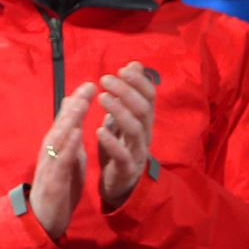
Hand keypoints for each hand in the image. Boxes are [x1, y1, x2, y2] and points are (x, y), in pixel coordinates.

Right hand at [29, 82, 92, 239]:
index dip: (77, 102)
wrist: (45, 219)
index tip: (90, 84)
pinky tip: (76, 134)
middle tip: (88, 86)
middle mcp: (50, 152)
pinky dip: (67, 146)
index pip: (66, 121)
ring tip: (81, 104)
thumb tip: (75, 119)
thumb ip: (71, 140)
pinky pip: (60, 160)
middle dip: (74, 105)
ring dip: (69, 120)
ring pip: (57, 138)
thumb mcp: (68, 160)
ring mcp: (49, 165)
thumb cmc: (58, 188)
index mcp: (56, 147)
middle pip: (61, 124)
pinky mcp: (53, 180)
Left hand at [96, 62, 155, 208]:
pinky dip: (111, 141)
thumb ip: (128, 95)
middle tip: (105, 79)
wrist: (120, 184)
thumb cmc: (121, 146)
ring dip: (119, 111)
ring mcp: (137, 152)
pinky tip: (98, 130)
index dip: (138, 81)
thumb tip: (134, 65)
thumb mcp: (124, 118)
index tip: (121, 69)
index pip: (149, 96)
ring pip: (135, 129)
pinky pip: (122, 155)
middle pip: (142, 108)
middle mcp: (144, 134)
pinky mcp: (126, 168)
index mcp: (144, 121)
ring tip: (102, 98)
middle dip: (126, 91)